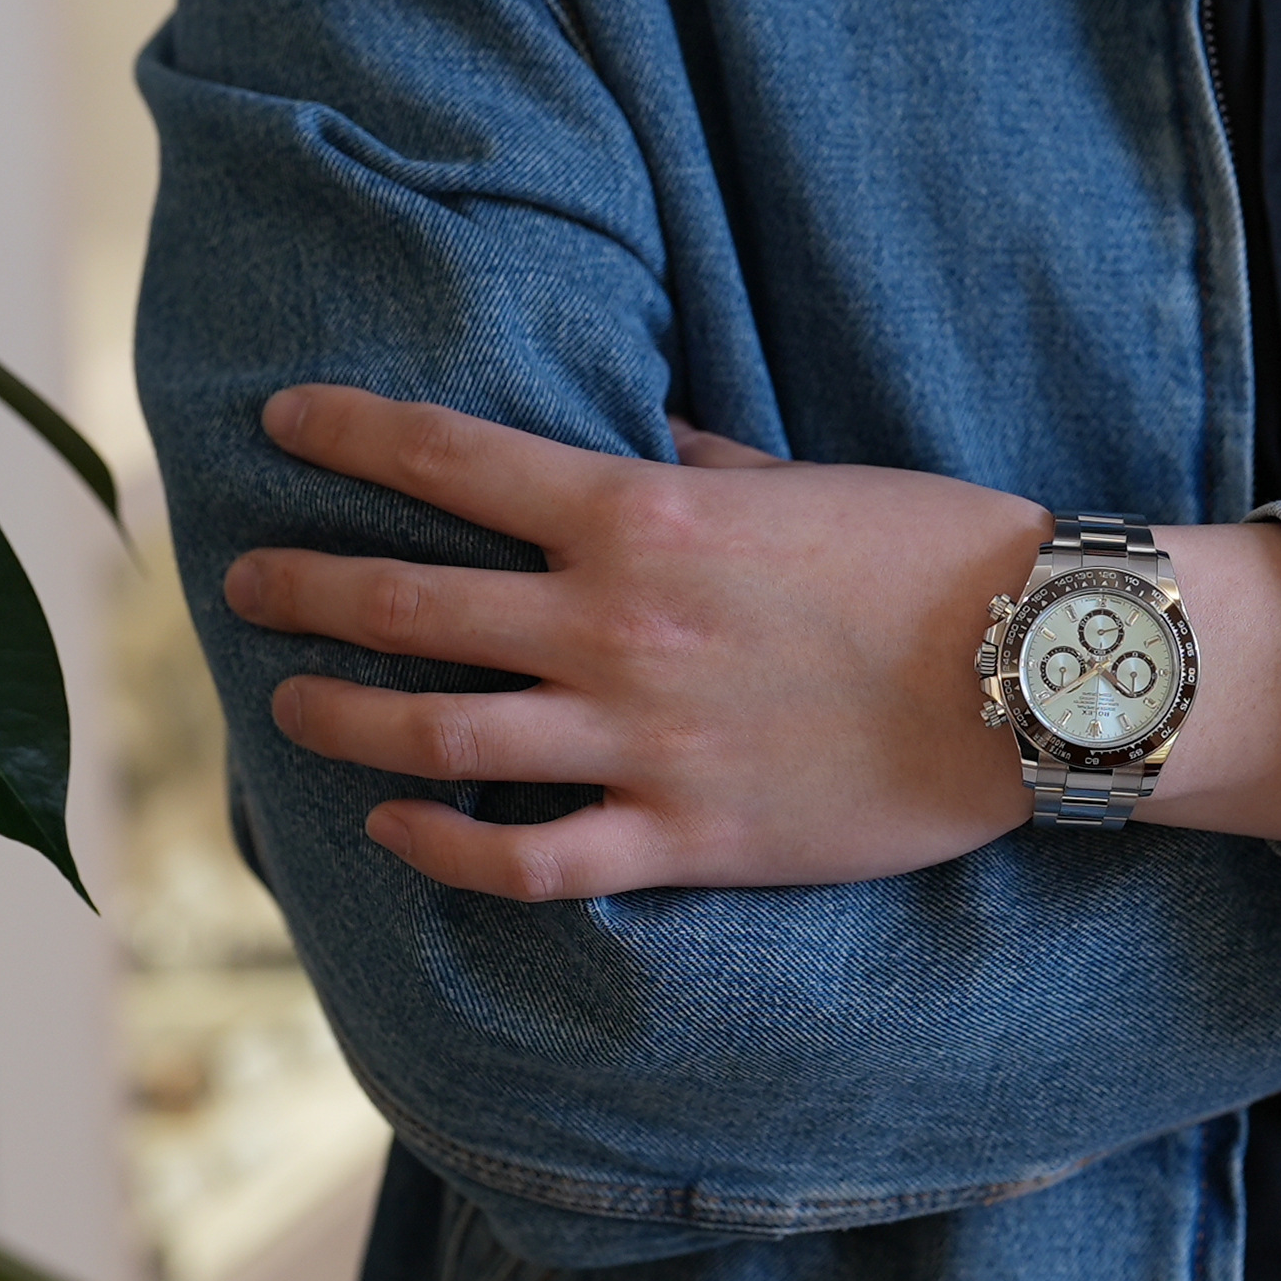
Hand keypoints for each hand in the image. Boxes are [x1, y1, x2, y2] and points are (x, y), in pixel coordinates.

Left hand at [226, 386, 1047, 897]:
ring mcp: (640, 741)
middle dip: (304, 584)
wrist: (1037, 670)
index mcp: (643, 516)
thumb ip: (697, 462)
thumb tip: (630, 438)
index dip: (350, 431)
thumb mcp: (802, 479)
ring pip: (438, 741)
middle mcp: (614, 627)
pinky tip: (395, 835)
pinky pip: (528, 861)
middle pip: (407, 603)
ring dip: (341, 721)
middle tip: (244, 579)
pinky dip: (442, 854)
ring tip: (289, 707)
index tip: (283, 420)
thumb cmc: (933, 551)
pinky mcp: (684, 838)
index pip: (453, 458)